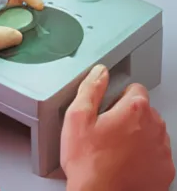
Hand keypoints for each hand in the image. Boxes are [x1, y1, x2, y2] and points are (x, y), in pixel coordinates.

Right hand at [61, 65, 174, 190]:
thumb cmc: (88, 164)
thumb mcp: (77, 118)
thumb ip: (90, 88)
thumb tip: (100, 72)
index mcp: (135, 109)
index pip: (135, 88)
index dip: (118, 98)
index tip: (108, 111)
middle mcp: (155, 126)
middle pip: (144, 110)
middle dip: (128, 117)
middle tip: (108, 132)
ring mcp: (162, 150)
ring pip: (152, 132)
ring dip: (138, 136)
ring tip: (115, 150)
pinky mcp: (164, 170)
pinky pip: (157, 154)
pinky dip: (145, 157)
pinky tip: (126, 164)